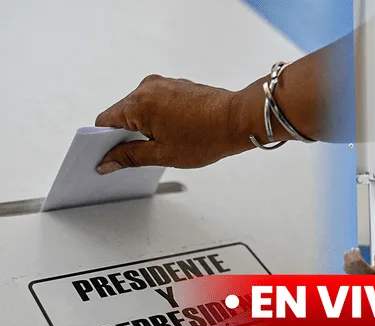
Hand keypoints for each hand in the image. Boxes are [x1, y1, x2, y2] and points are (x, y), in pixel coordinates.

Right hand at [94, 74, 251, 174]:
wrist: (239, 120)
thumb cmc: (208, 136)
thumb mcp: (163, 154)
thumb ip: (130, 157)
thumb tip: (107, 162)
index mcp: (138, 102)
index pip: (105, 121)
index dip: (104, 143)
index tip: (109, 158)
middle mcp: (148, 87)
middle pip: (122, 114)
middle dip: (126, 135)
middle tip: (139, 156)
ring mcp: (164, 84)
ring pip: (140, 108)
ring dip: (144, 127)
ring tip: (163, 145)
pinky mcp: (177, 86)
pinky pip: (157, 102)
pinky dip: (158, 118)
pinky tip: (173, 134)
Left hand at [344, 248, 374, 274]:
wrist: (369, 284)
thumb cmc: (373, 275)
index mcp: (364, 267)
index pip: (359, 258)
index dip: (358, 253)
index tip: (357, 249)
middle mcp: (358, 270)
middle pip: (352, 260)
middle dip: (352, 253)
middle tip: (352, 249)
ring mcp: (353, 272)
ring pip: (348, 264)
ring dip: (346, 257)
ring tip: (345, 252)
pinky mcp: (351, 275)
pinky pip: (346, 269)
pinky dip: (345, 264)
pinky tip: (345, 261)